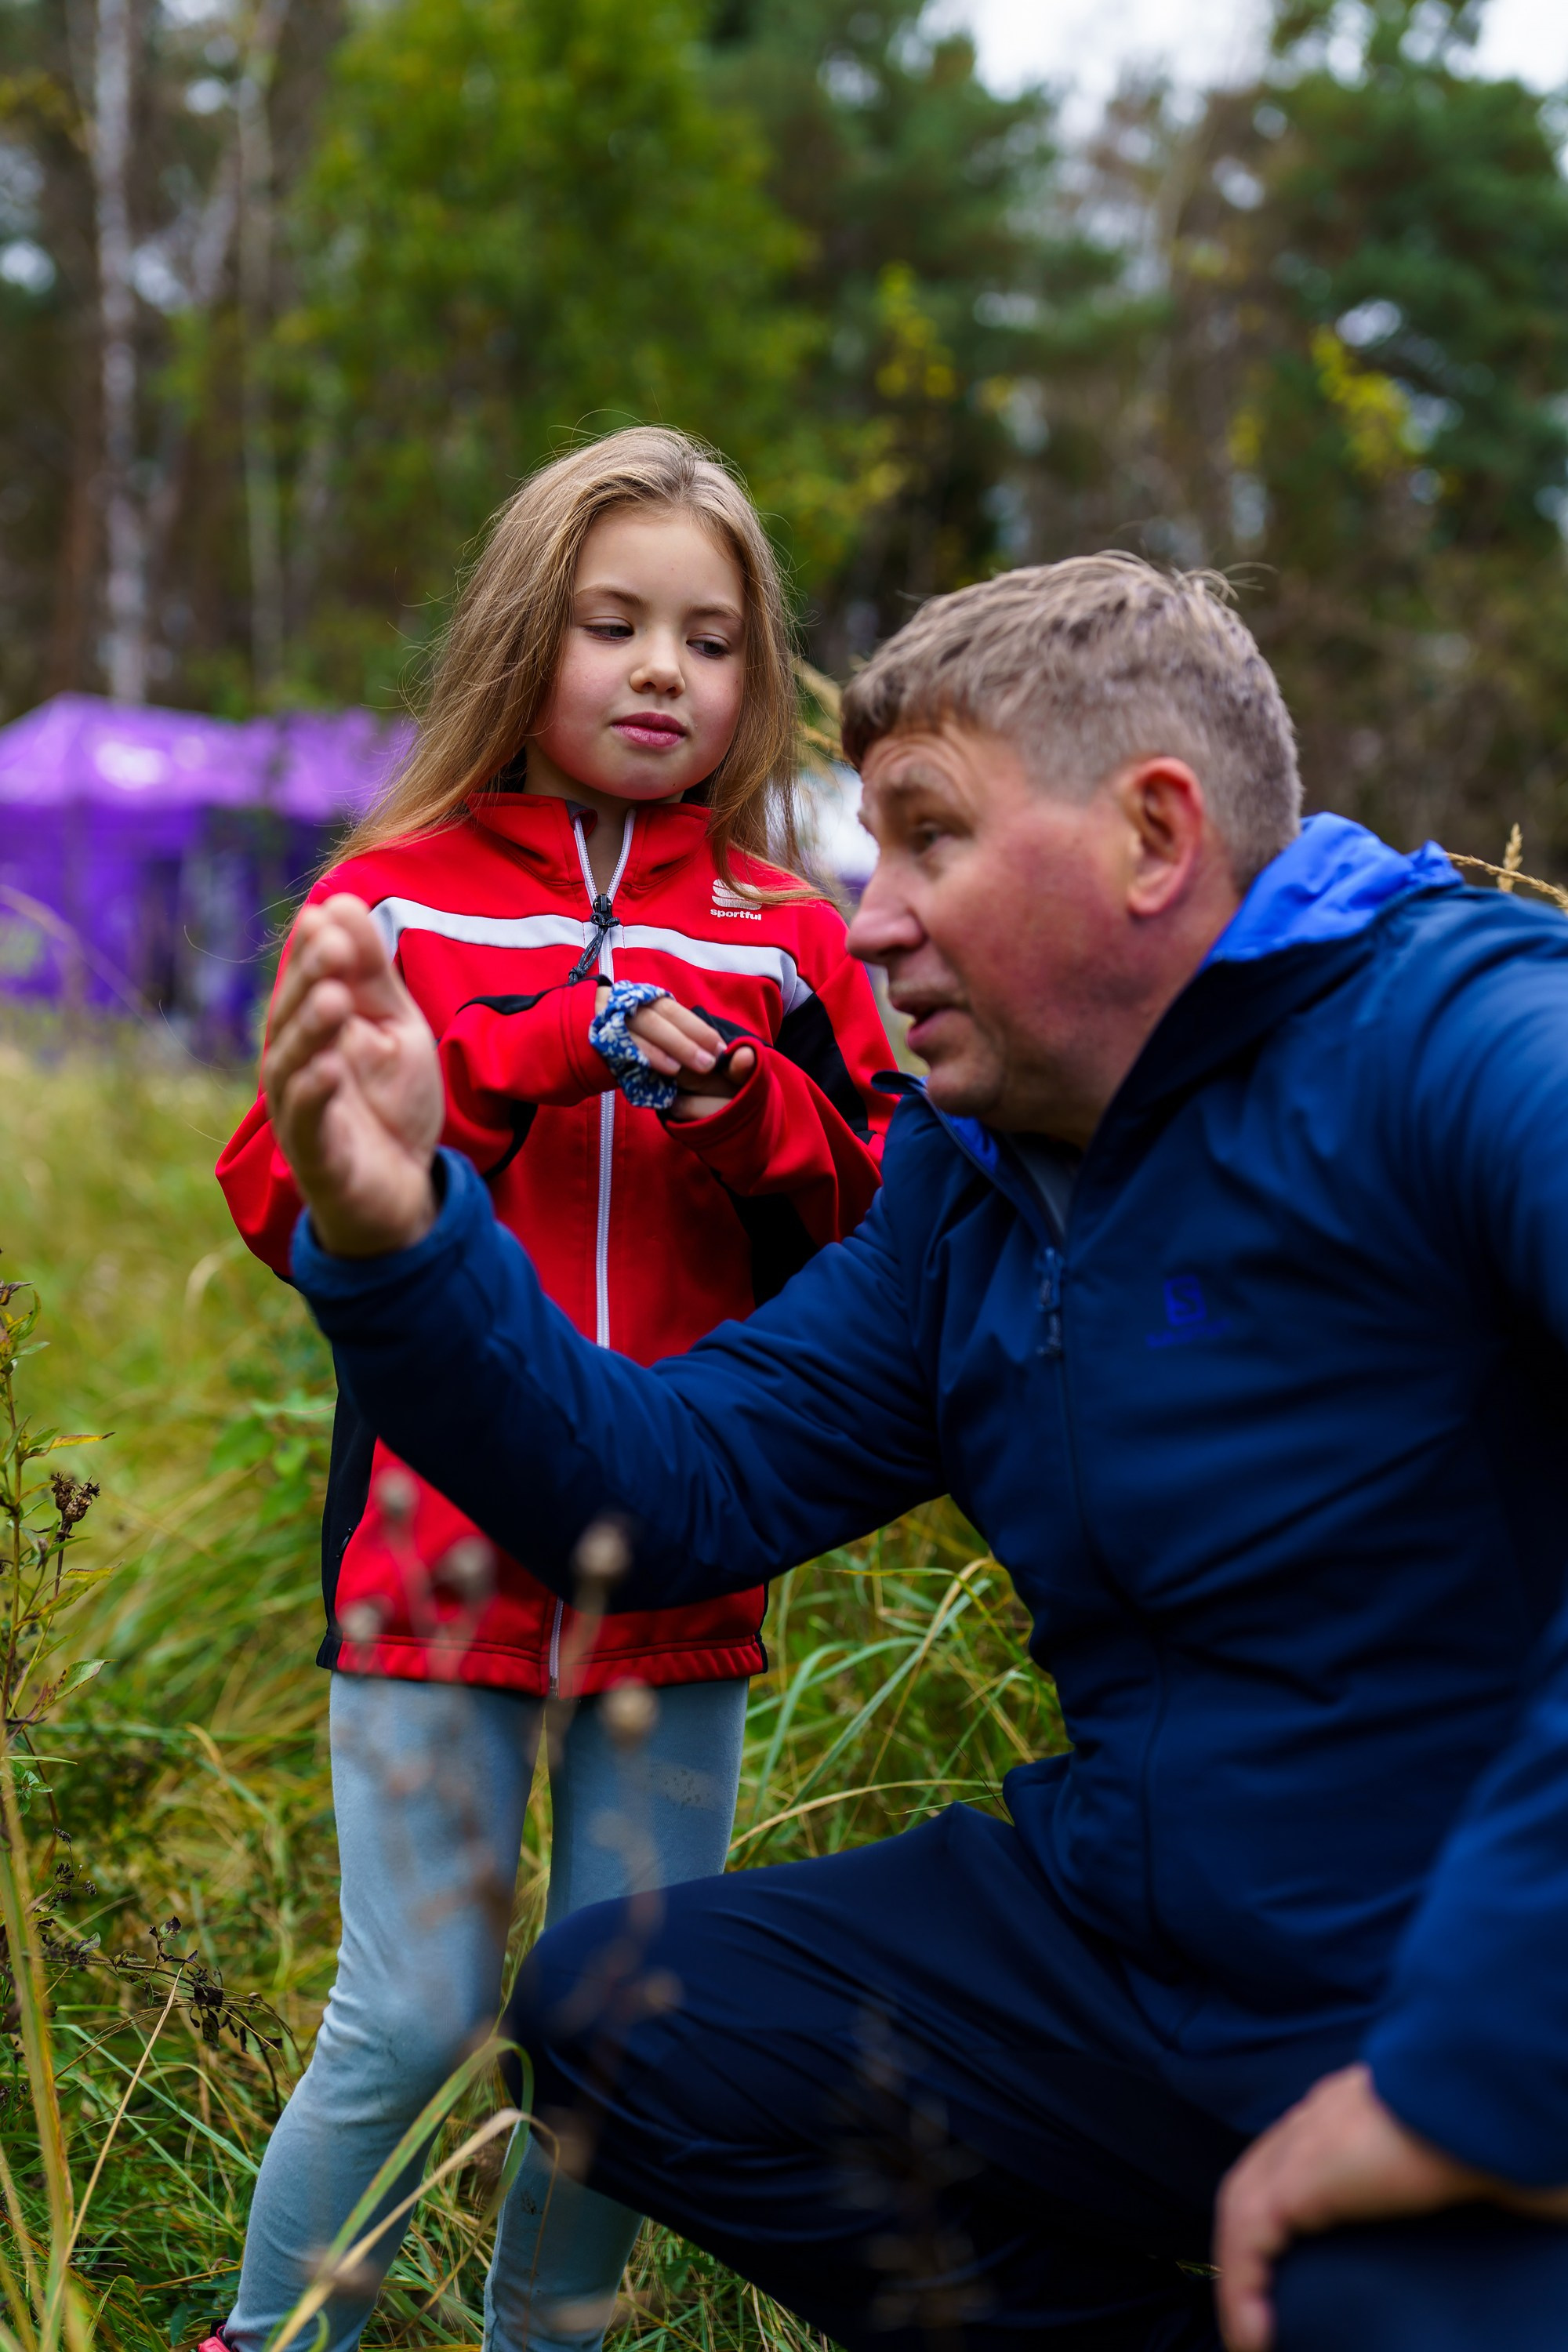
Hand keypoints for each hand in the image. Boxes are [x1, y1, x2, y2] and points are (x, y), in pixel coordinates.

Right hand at [263, 895, 443, 1256]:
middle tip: (332, 946)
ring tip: (332, 998)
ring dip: (310, 1030)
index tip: (329, 914)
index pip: (305, 979)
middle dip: (309, 979)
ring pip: (291, 1064)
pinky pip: (306, 1121)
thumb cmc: (391, 1104)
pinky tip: (329, 1068)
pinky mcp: (315, 1155)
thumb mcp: (394, 1027)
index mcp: (311, 1029)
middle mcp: (293, 1065)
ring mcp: (298, 1111)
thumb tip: (341, 901)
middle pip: (291, 1016)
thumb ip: (372, 973)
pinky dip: (313, 1094)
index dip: (314, 949)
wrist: (405, 1191)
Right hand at [594, 983, 755, 1122]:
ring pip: (647, 1026)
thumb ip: (662, 1038)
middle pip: (662, 1015)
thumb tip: (701, 1052)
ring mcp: (608, 1016)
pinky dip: (649, 1055)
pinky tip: (668, 1069)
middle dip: (691, 1037)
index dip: (697, 1027)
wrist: (558, 1042)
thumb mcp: (637, 1034)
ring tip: (698, 1065)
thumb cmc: (608, 1043)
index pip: (672, 1009)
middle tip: (713, 1060)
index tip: (720, 1046)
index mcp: (637, 999)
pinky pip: (627, 1044)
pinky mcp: (595, 1035)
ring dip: (675, 1046)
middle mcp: (624, 1002)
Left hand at [1214, 2064, 1495, 2350]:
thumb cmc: (1479, 2129)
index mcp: (1343, 2111)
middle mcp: (1313, 2120)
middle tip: (1256, 2306)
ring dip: (1238, 2279)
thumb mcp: (1441, 2152)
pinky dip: (1243, 2290)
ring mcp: (1300, 2142)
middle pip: (1251, 2183)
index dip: (1274, 2209)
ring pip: (1241, 2213)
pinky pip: (1247, 2242)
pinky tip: (1256, 2337)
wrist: (1474, 2099)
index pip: (1285, 2158)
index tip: (1278, 2263)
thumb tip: (1452, 2202)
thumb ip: (1420, 2170)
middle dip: (1244, 2246)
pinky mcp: (1295, 2179)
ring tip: (1252, 2339)